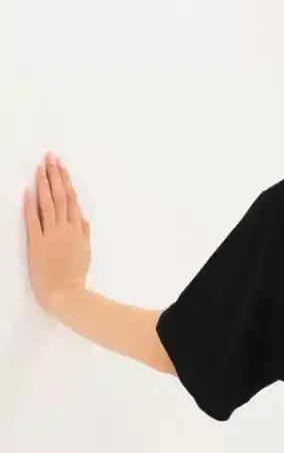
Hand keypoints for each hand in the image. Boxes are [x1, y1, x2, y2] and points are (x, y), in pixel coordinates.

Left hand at [24, 153, 90, 312]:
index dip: (65, 181)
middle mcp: (65, 229)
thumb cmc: (76, 276)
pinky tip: (28, 192)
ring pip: (48, 204)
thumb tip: (82, 218)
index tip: (60, 166)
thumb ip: (84, 233)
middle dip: (55, 175)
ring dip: (44, 185)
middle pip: (60, 197)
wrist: (66, 294)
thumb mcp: (86, 253)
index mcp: (78, 230)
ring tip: (40, 168)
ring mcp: (51, 236)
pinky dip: (31, 206)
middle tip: (50, 158)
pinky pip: (34, 222)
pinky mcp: (37, 244)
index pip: (71, 200)